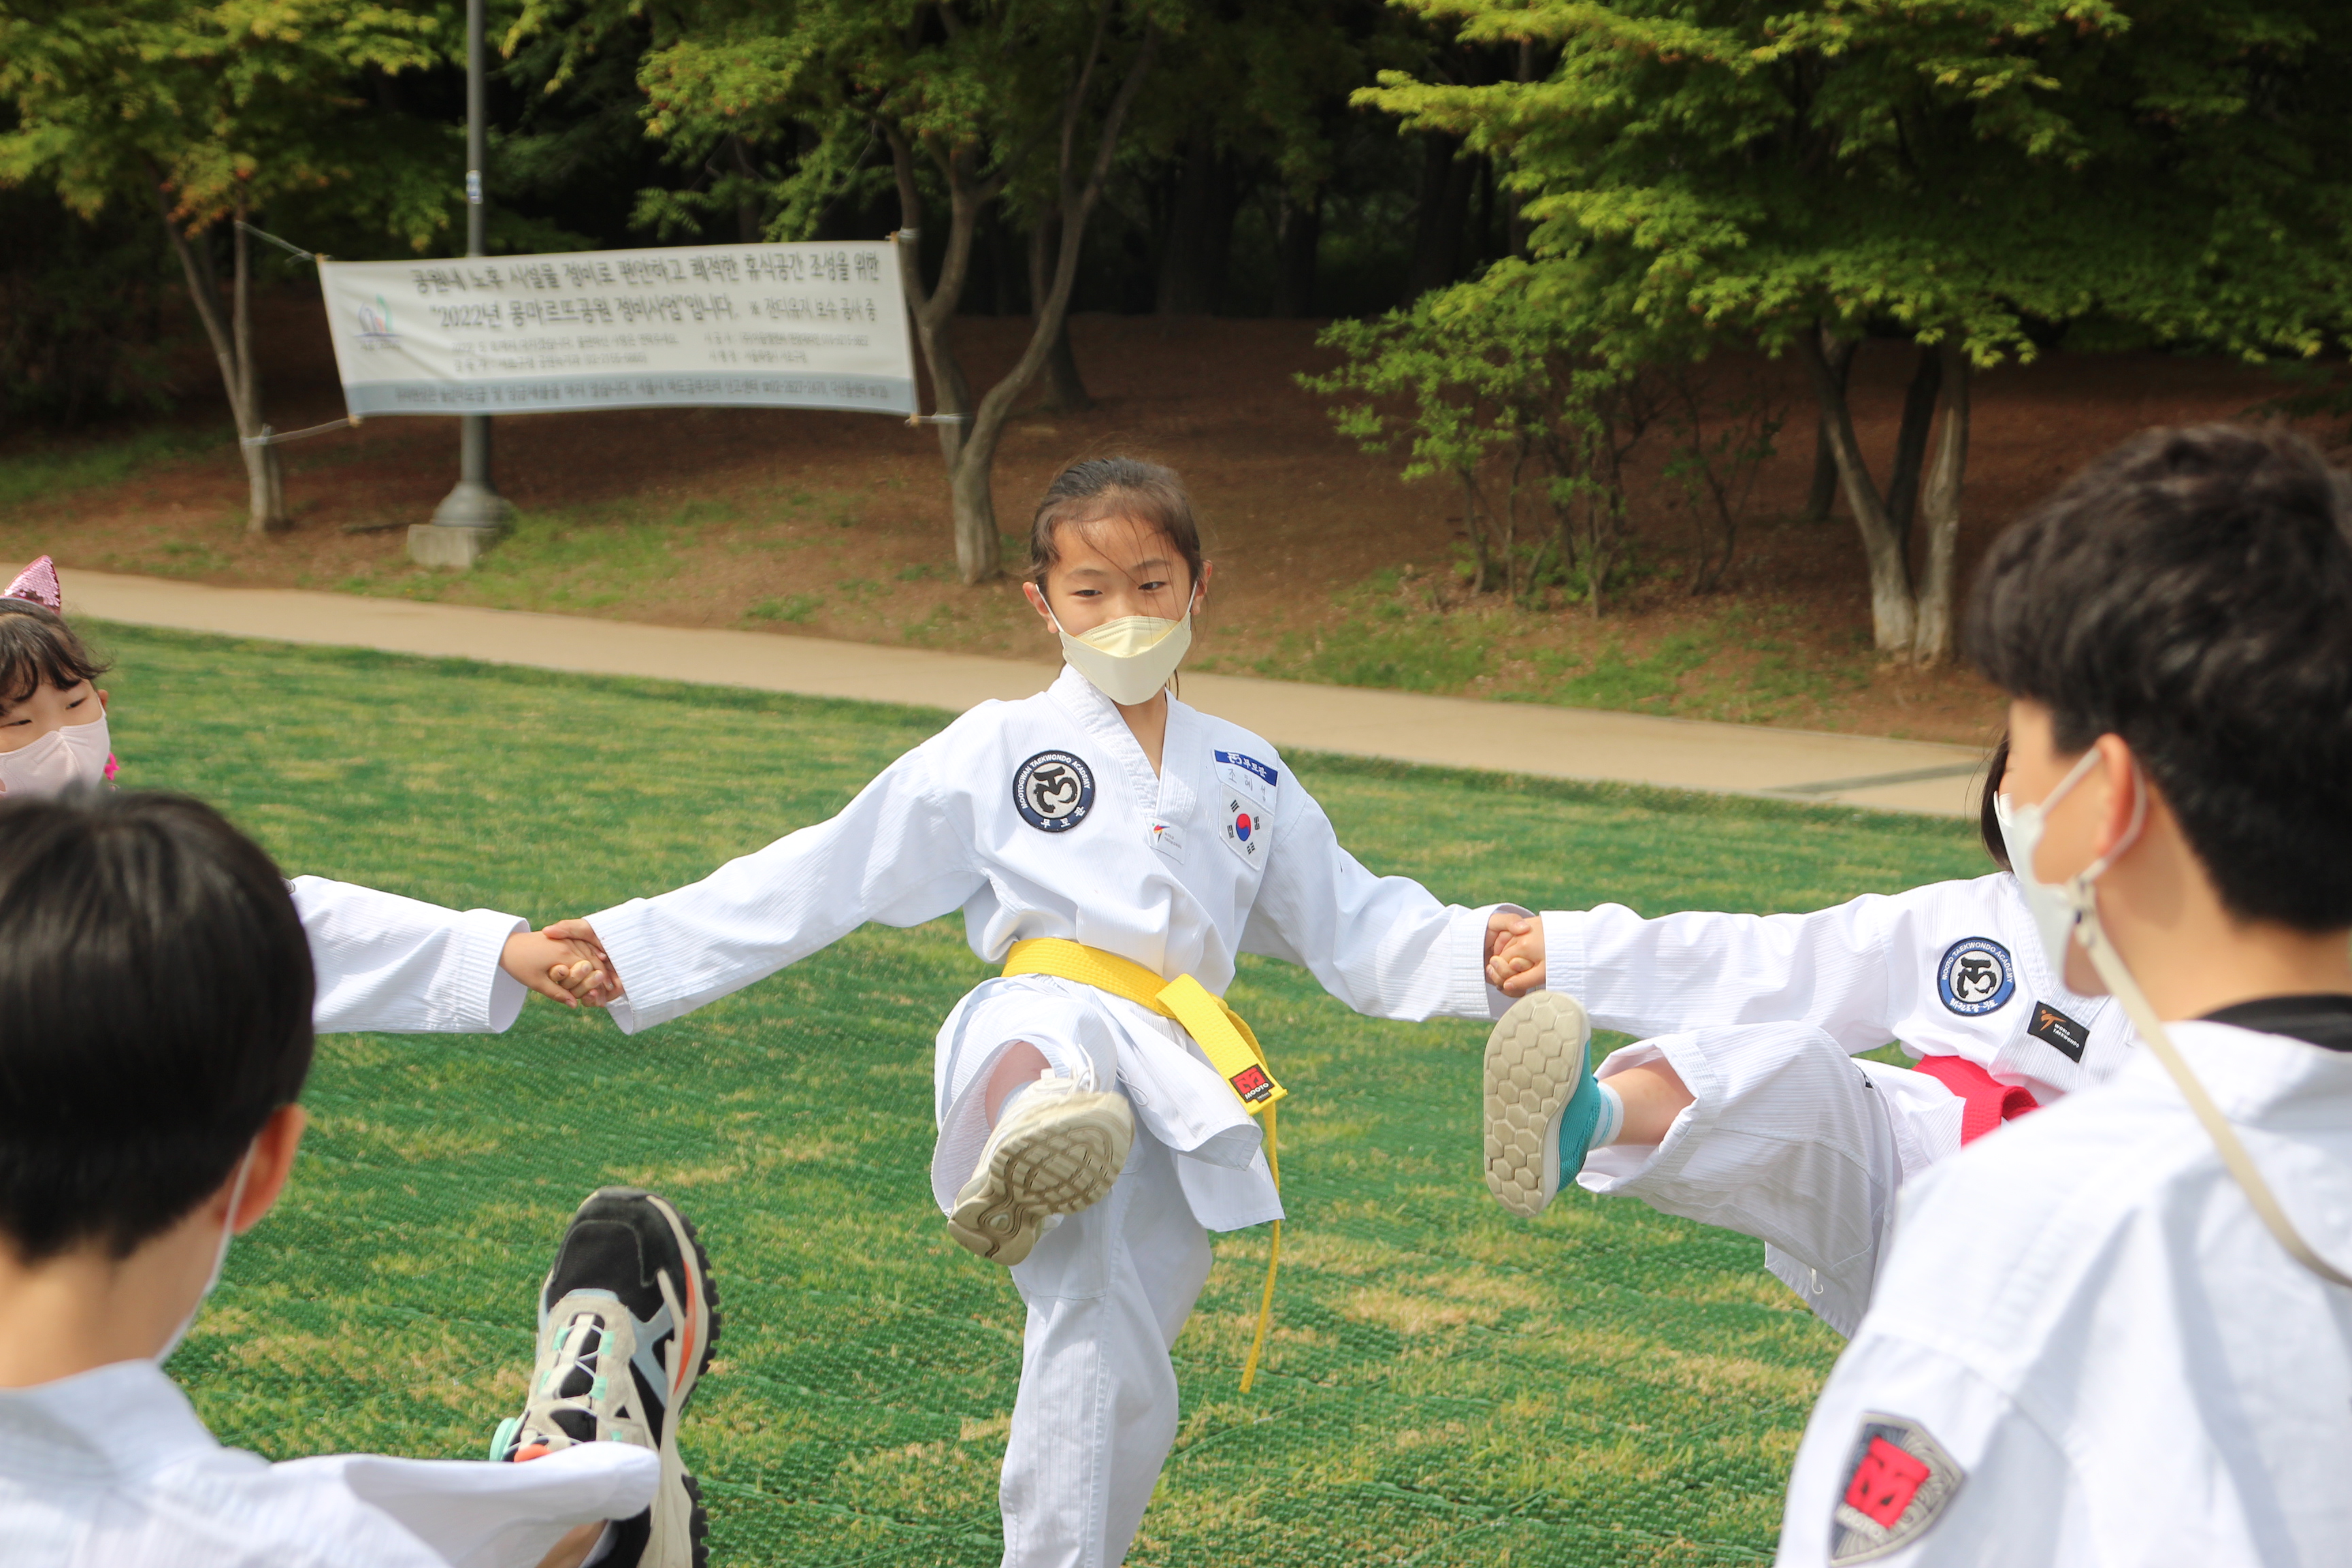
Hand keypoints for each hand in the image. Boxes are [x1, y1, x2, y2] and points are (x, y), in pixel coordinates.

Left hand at [500, 925, 620, 1007]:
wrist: (505, 945)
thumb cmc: (518, 965)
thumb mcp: (536, 982)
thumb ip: (557, 993)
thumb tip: (574, 1005)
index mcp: (564, 955)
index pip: (590, 969)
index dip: (599, 984)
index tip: (605, 996)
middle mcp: (569, 945)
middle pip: (594, 961)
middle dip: (602, 976)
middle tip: (611, 991)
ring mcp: (566, 940)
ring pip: (590, 953)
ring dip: (599, 966)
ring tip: (605, 980)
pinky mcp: (563, 939)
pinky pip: (583, 947)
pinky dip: (591, 957)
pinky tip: (596, 964)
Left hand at [1484, 911, 1545, 995]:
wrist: (1463, 948)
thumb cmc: (1478, 932)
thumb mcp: (1493, 921)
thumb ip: (1509, 920)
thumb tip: (1525, 928)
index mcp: (1524, 941)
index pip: (1531, 954)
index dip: (1516, 955)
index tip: (1498, 951)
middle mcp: (1523, 957)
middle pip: (1528, 971)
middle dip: (1508, 969)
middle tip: (1493, 961)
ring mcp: (1516, 971)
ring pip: (1523, 983)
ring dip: (1504, 978)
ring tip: (1489, 968)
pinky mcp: (1509, 982)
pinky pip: (1516, 992)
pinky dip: (1503, 986)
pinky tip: (1490, 974)